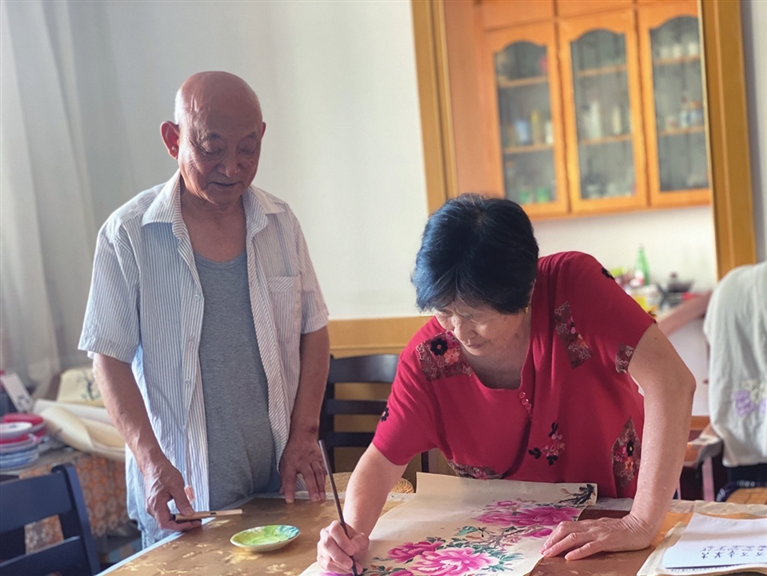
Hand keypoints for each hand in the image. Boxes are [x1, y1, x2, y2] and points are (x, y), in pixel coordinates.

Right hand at [143, 457, 200, 531]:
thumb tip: (189, 513)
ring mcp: (152, 507)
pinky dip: (175, 514)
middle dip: (181, 524)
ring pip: (166, 519)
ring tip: (192, 516)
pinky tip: (183, 510)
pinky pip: (165, 514)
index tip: (191, 524)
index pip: (166, 524)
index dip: (179, 526)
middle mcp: (152, 508)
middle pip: (166, 524)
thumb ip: (183, 502)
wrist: (154, 465)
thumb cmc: (163, 472)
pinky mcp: (155, 504)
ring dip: (179, 519)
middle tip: (195, 521)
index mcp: (155, 505)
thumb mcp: (177, 486)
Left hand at [279, 430, 325, 502]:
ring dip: (321, 486)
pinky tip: (325, 487)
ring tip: (322, 497)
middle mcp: (303, 461)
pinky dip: (325, 480)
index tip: (290, 500)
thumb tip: (282, 492)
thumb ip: (284, 478)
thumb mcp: (284, 463)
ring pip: (318, 474)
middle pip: (308, 476)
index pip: (289, 478)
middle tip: (314, 499)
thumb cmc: (293, 450)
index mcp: (291, 463)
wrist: (303, 436)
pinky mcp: (321, 459)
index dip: (289, 490)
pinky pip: (324, 470)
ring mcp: (313, 460)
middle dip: (312, 488)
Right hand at [317, 520, 368, 573]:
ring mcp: (321, 547)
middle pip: (327, 544)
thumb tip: (353, 548)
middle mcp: (325, 535)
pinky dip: (338, 570)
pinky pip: (327, 566)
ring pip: (327, 557)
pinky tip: (346, 570)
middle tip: (351, 564)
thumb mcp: (361, 539)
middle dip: (340, 556)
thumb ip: (358, 542)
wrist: (352, 547)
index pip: (334, 530)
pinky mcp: (320, 558)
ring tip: (353, 568)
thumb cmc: (355, 541)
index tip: (352, 551)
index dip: (342, 541)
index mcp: (334, 526)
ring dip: (341, 565)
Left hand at [540, 513, 654, 559]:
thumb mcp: (601, 529)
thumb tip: (574, 538)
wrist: (639, 526)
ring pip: (574, 538)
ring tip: (550, 554)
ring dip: (560, 546)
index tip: (546, 544)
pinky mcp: (607, 541)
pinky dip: (579, 551)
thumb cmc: (621, 529)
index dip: (554, 535)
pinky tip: (570, 557)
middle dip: (553, 541)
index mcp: (588, 524)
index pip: (566, 526)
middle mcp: (590, 527)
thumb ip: (589, 532)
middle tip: (544, 551)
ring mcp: (598, 533)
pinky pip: (590, 546)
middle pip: (566, 530)